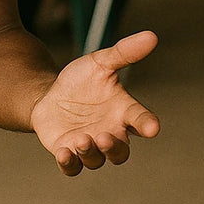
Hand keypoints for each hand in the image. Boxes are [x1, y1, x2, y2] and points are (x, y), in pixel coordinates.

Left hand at [30, 31, 160, 175]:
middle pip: (120, 152)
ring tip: (82, 139)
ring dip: (90, 153)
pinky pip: (72, 168)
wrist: (50, 95)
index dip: (148, 124)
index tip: (153, 127)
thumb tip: (152, 35)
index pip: (141, 121)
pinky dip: (70, 164)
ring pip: (96, 161)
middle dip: (114, 148)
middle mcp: (110, 134)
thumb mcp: (100, 62)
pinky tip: (64, 153)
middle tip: (103, 137)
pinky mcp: (68, 153)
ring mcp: (89, 146)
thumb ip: (124, 52)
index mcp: (123, 113)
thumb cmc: (82, 81)